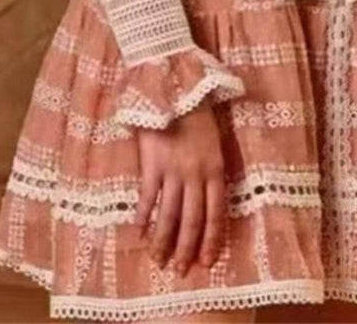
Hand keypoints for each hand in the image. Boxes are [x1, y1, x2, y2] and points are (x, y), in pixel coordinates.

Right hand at [134, 98, 225, 275]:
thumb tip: (207, 193)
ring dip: (163, 241)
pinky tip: (139, 232)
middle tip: (182, 270)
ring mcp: (173, 171)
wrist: (174, 86)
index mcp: (216, 168)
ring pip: (169, 215)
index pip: (216, 212)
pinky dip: (143, 217)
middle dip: (187, 248)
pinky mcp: (151, 165)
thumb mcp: (214, 139)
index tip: (207, 261)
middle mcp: (196, 174)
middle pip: (192, 219)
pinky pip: (147, 198)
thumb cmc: (197, 110)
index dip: (211, 238)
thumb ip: (211, 166)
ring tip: (159, 260)